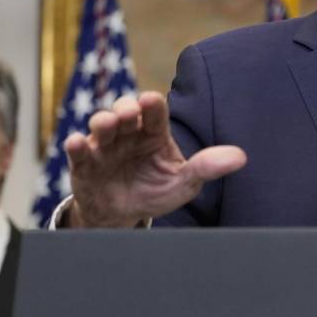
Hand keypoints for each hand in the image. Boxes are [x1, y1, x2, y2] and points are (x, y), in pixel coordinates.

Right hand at [63, 91, 246, 227]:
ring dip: (102, 122)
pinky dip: (75, 146)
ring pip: (100, 126)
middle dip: (125, 109)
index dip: (151, 105)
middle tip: (129, 114)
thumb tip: (241, 157)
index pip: (154, 113)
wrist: (124, 215)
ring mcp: (104, 147)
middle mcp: (127, 134)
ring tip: (106, 125)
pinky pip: (77, 152)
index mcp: (153, 133)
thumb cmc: (156, 190)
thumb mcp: (184, 183)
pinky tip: (76, 143)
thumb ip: (207, 167)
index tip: (151, 101)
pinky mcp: (84, 166)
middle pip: (124, 112)